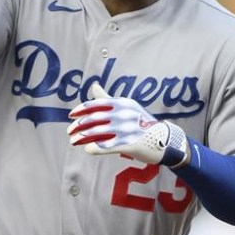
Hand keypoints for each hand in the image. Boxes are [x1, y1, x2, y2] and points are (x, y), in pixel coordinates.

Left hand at [67, 83, 188, 166]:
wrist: (165, 139)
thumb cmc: (142, 123)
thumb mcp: (127, 106)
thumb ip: (107, 98)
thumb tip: (93, 85)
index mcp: (122, 103)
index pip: (96, 104)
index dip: (81, 110)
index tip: (70, 115)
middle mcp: (123, 114)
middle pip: (94, 119)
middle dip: (78, 125)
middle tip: (69, 131)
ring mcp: (127, 129)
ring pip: (98, 133)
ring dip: (82, 138)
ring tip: (73, 142)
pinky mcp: (130, 144)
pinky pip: (108, 146)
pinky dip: (96, 148)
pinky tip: (87, 150)